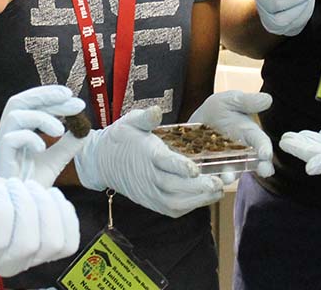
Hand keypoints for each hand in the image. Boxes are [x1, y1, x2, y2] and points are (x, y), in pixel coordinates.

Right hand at [0, 86, 86, 185]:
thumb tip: (85, 129)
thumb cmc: (31, 186)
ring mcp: (1, 146)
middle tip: (69, 97)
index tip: (71, 96)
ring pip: (15, 115)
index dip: (49, 96)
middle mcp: (7, 135)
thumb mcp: (55, 161)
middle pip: (20, 102)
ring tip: (60, 130)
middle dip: (45, 95)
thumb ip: (67, 145)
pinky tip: (43, 148)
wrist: (20, 213)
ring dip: (42, 117)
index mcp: (17, 131)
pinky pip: (11, 138)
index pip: (31, 104)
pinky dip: (30, 137)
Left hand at [0, 174, 78, 274]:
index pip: (67, 246)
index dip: (68, 216)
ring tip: (12, 184)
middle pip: (52, 244)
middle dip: (48, 205)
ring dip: (27, 203)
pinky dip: (5, 205)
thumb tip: (62, 200)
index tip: (53, 192)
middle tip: (29, 185)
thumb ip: (37, 203)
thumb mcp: (13, 198)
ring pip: (29, 242)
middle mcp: (11, 260)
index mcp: (26, 249)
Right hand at [74, 106, 223, 217]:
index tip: (195, 168)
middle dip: (197, 187)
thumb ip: (145, 118)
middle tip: (218, 182)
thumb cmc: (121, 138)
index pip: (163, 163)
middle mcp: (148, 177)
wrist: (102, 161)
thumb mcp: (130, 121)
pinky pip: (171, 209)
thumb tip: (156, 111)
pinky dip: (189, 207)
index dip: (179, 167)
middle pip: (173, 187)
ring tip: (218, 191)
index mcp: (146, 154)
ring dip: (197, 199)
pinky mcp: (151, 202)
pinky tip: (205, 198)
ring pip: (174, 202)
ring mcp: (149, 193)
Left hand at [189, 90, 273, 178]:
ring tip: (227, 178)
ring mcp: (227, 162)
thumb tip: (268, 98)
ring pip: (231, 172)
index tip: (266, 155)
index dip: (265, 148)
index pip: (261, 142)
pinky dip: (209, 177)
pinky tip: (205, 177)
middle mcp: (242, 151)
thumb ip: (248, 101)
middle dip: (259, 168)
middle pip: (253, 162)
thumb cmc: (221, 108)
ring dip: (230, 176)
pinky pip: (212, 175)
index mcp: (250, 133)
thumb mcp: (232, 100)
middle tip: (263, 172)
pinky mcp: (211, 168)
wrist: (199, 119)